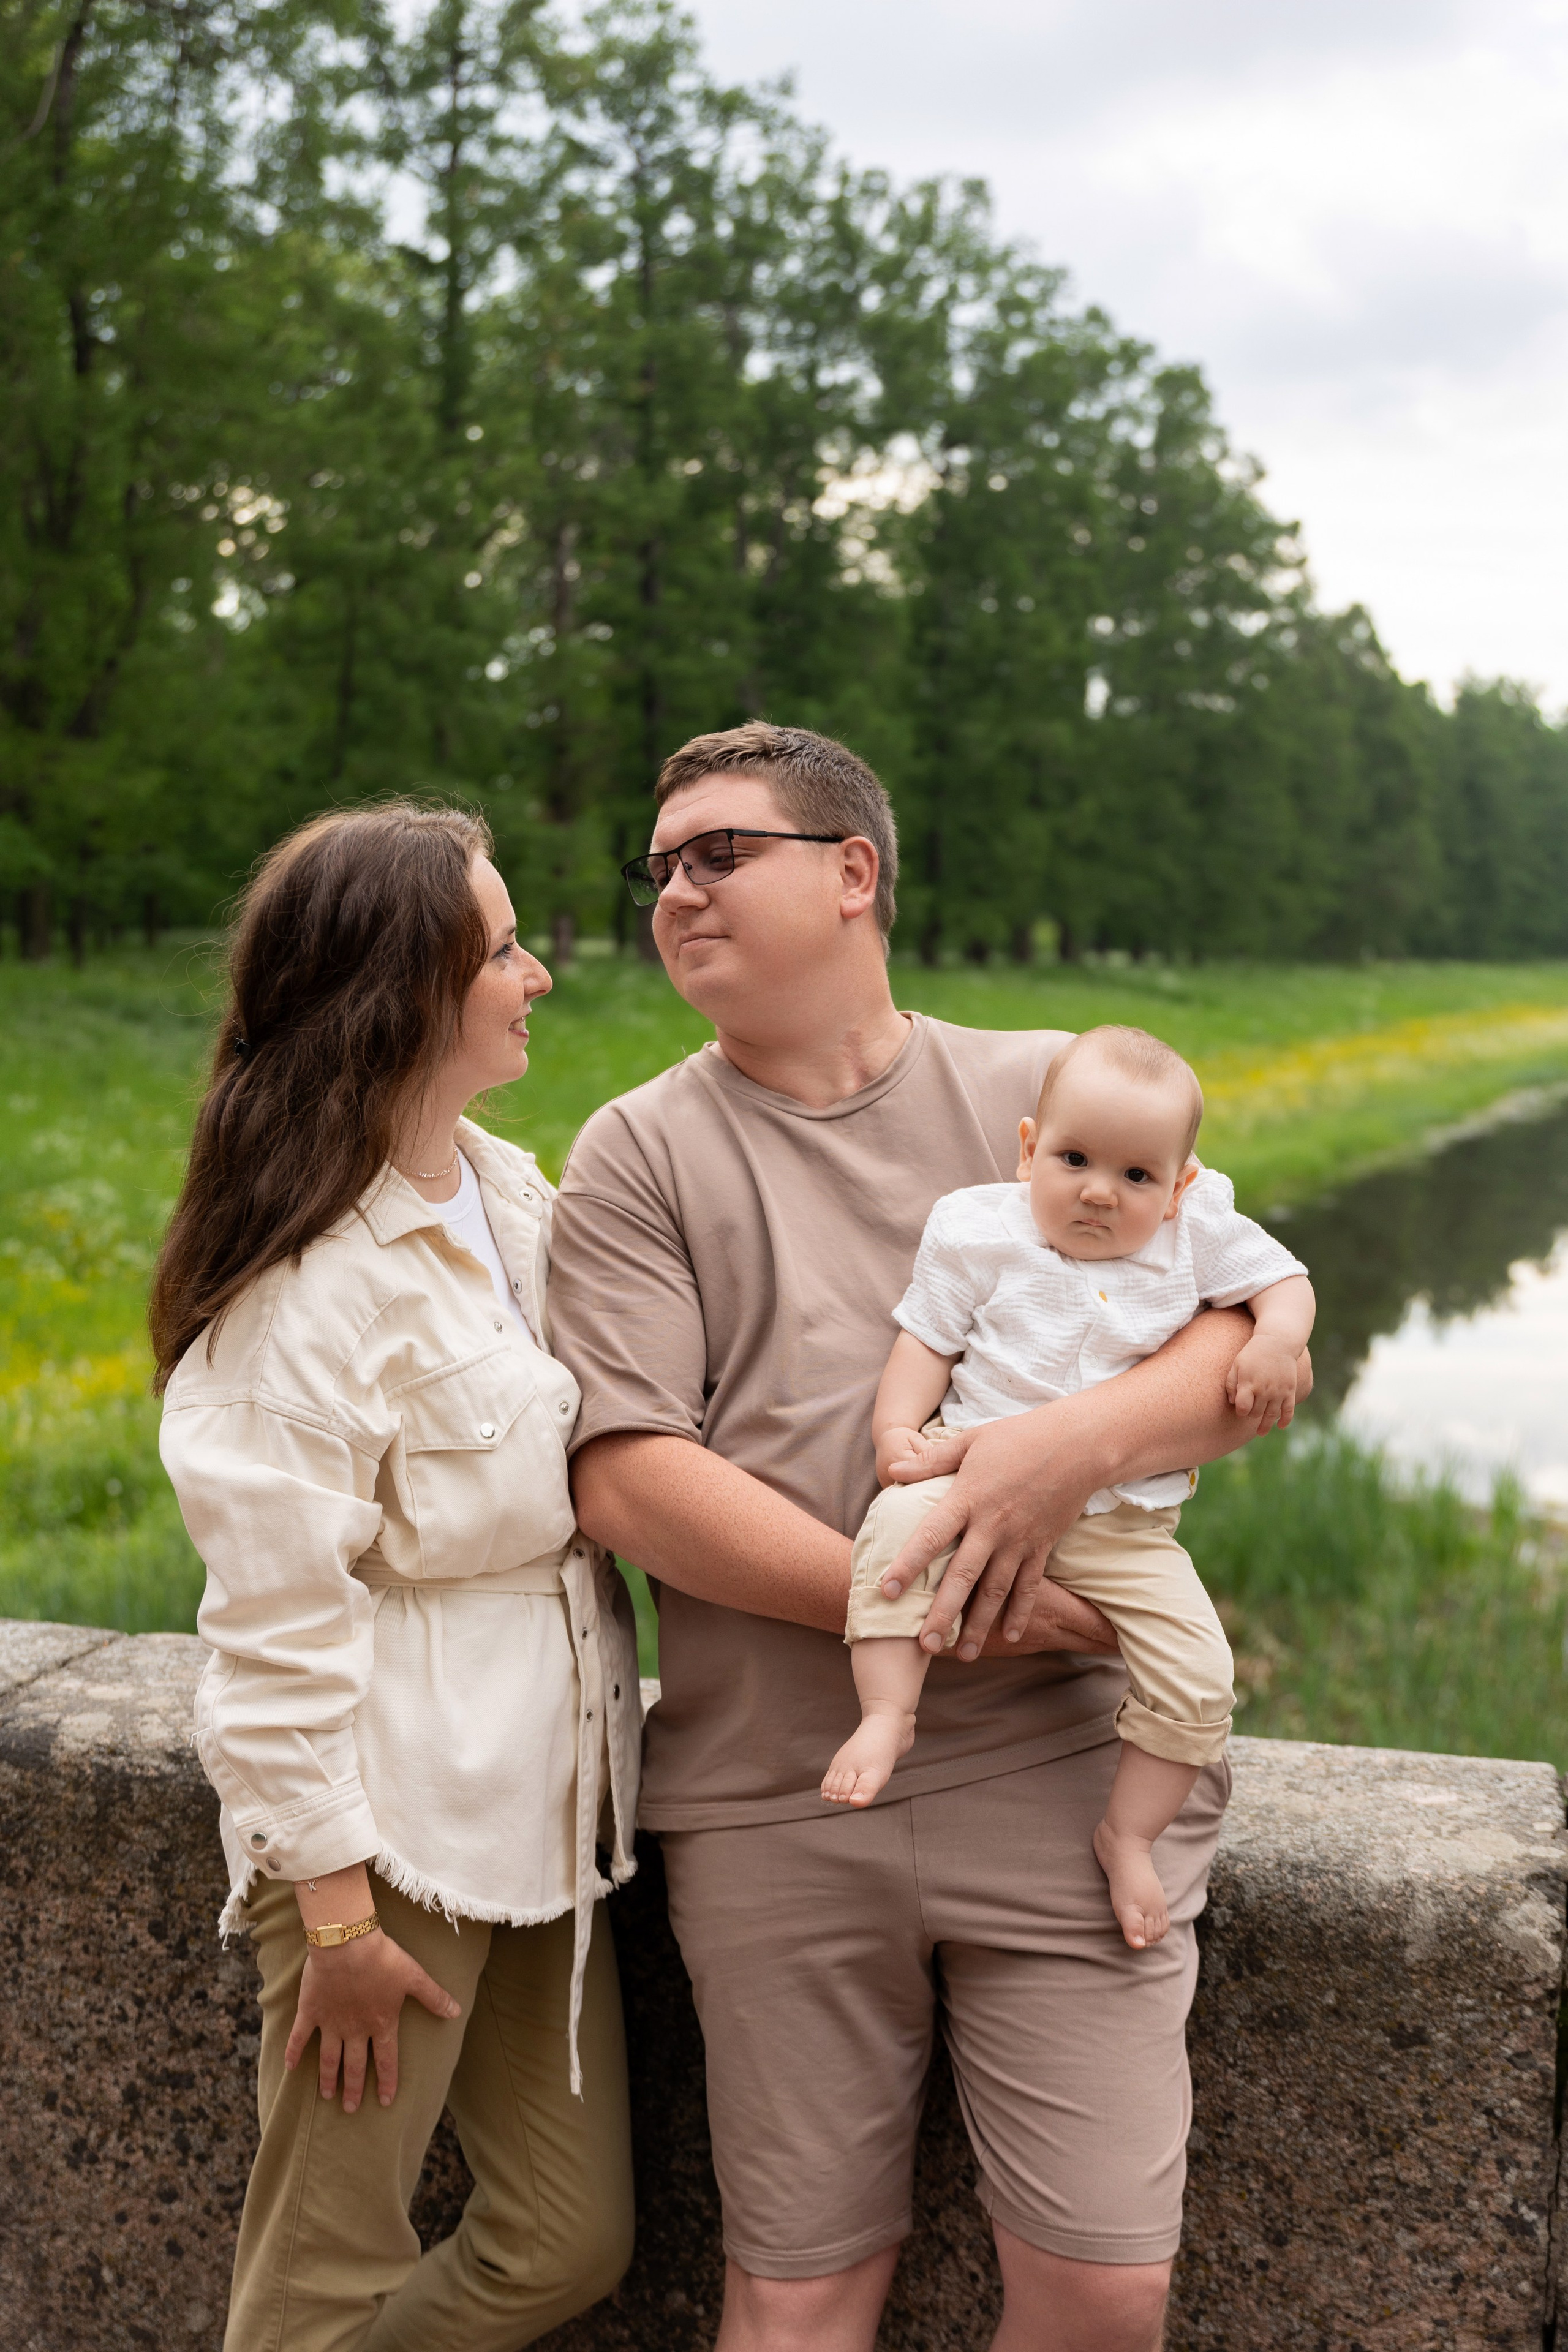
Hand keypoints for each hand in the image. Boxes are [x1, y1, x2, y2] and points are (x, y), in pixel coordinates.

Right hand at [284, 1929, 461, 2112]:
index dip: (386, 2081)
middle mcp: (355, 2029)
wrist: (347, 1943)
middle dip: (353, 2089)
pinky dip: (294, 2053)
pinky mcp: (311, 2011)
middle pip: (354, 2065)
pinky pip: (300, 2037)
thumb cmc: (382, 1958)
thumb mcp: (414, 1976)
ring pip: (329, 2058)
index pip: (385, 2060)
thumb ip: (434, 1997)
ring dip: (328, 2078)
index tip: (384, 2101)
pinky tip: (290, 2068)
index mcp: (380, 2023)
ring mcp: (331, 2023)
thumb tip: (456, 2012)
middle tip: (351, 2109)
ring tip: (328, 2096)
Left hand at [884, 1410, 1111, 1658]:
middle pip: (963, 1576)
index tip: (886, 1590)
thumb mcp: (970, 1441)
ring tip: (962, 1653)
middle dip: (943, 1613)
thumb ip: (930, 1462)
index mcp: (968, 1498)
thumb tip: (893, 1472)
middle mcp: (993, 1525)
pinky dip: (1019, 1612)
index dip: (908, 1564)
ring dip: (979, 1624)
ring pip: (996, 1591)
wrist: (1078, 1444)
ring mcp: (1020, 1540)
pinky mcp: (1042, 1547)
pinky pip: (1029, 1586)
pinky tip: (1008, 1636)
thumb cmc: (1018, 1437)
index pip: (931, 1536)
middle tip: (925, 1646)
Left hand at [1225, 1336, 1298, 1434]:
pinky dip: (1285, 1420)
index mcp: (1249, 1384)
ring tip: (1261, 1432)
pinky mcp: (1290, 1390)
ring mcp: (1279, 1391)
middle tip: (1250, 1411)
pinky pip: (1288, 1410)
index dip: (1240, 1411)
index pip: (1243, 1408)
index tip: (1240, 1409)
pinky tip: (1280, 1426)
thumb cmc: (1253, 1354)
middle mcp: (1264, 1390)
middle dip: (1252, 1415)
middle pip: (1256, 1413)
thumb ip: (1231, 1383)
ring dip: (1266, 1426)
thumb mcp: (1237, 1364)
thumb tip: (1232, 1402)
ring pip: (1272, 1415)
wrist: (1278, 1342)